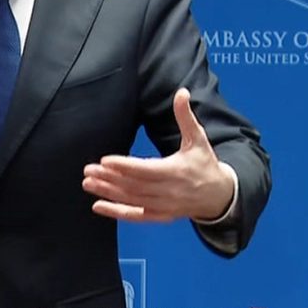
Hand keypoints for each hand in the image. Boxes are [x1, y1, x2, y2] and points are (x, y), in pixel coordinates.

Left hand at [82, 88, 232, 222]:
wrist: (218, 195)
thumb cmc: (204, 163)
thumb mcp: (198, 138)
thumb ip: (186, 116)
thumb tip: (182, 92)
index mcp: (176, 171)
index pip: (146, 169)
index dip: (125, 166)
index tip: (105, 160)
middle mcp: (168, 191)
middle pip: (134, 186)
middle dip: (110, 178)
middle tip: (88, 170)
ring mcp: (164, 206)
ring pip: (132, 200)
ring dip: (108, 192)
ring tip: (88, 183)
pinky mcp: (160, 215)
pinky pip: (136, 215)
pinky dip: (117, 212)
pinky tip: (97, 206)